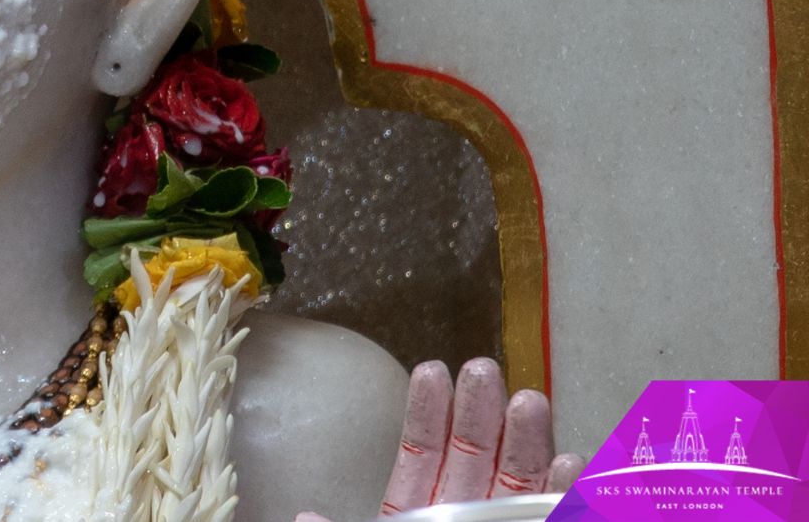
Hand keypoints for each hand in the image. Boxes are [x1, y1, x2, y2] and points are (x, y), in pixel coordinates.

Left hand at [295, 358, 585, 521]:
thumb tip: (303, 519)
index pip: (421, 464)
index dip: (427, 419)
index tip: (432, 370)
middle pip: (473, 466)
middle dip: (480, 417)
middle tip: (486, 369)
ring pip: (515, 492)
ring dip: (528, 448)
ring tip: (531, 400)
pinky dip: (562, 498)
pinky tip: (572, 468)